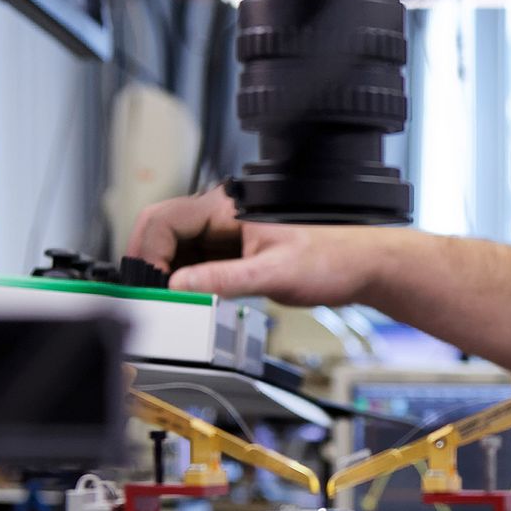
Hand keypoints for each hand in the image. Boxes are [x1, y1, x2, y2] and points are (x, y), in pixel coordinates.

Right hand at [126, 188, 386, 305]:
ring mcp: (226, 235)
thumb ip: (224, 280)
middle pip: (163, 234)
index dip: (149, 254)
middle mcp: (222, 216)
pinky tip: (194, 299)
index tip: (151, 286)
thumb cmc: (332, 258)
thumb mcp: (273, 273)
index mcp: (228, 208)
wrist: (361, 267)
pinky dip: (188, 282)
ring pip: (176, 251)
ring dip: (169, 276)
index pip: (163, 220)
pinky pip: (196, 264)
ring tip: (175, 302)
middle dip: (153, 266)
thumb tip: (179, 286)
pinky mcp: (234, 253)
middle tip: (154, 298)